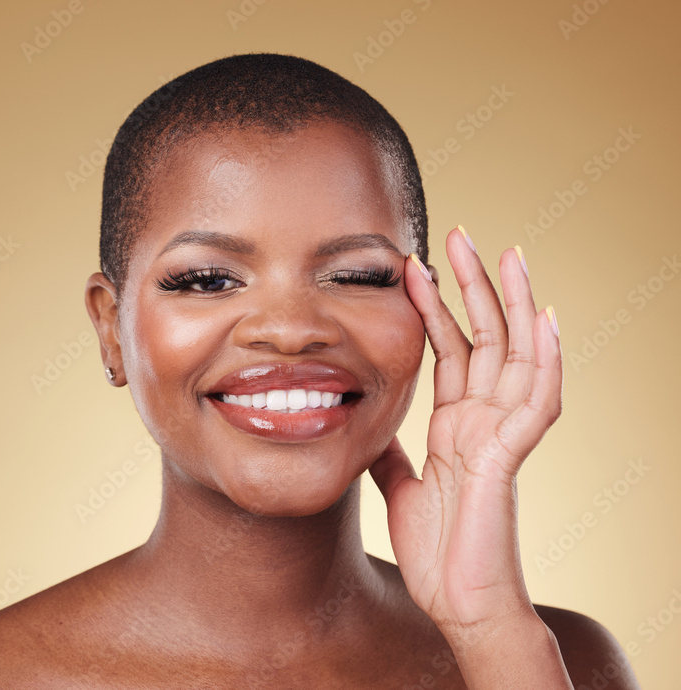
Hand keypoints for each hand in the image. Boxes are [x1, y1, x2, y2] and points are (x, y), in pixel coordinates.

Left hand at [368, 226, 562, 634]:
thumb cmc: (437, 548)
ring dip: (515, 305)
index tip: (412, 268)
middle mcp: (483, 420)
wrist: (457, 600)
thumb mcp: (400, 485)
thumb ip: (391, 451)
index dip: (434, 308)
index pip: (449, 351)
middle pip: (484, 338)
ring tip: (510, 254)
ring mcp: (501, 434)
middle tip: (460, 235)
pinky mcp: (509, 455)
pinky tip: (545, 320)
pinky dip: (544, 360)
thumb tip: (367, 424)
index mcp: (456, 424)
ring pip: (516, 356)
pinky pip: (536, 400)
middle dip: (473, 286)